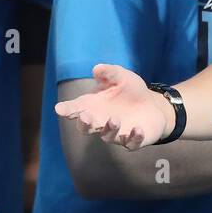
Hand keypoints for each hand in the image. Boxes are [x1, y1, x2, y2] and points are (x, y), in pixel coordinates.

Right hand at [54, 64, 173, 149]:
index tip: (59, 108)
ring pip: (108, 136)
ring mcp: (116, 133)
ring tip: (114, 120)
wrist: (152, 104)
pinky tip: (138, 129)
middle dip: (84, 124)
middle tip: (84, 117)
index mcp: (94, 106)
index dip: (67, 109)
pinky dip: (133, 138)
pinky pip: (130, 143)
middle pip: (86, 127)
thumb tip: (97, 69)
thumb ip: (109, 73)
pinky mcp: (133, 140)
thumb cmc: (130, 90)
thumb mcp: (121, 77)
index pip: (76, 108)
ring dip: (110, 129)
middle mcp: (101, 121)